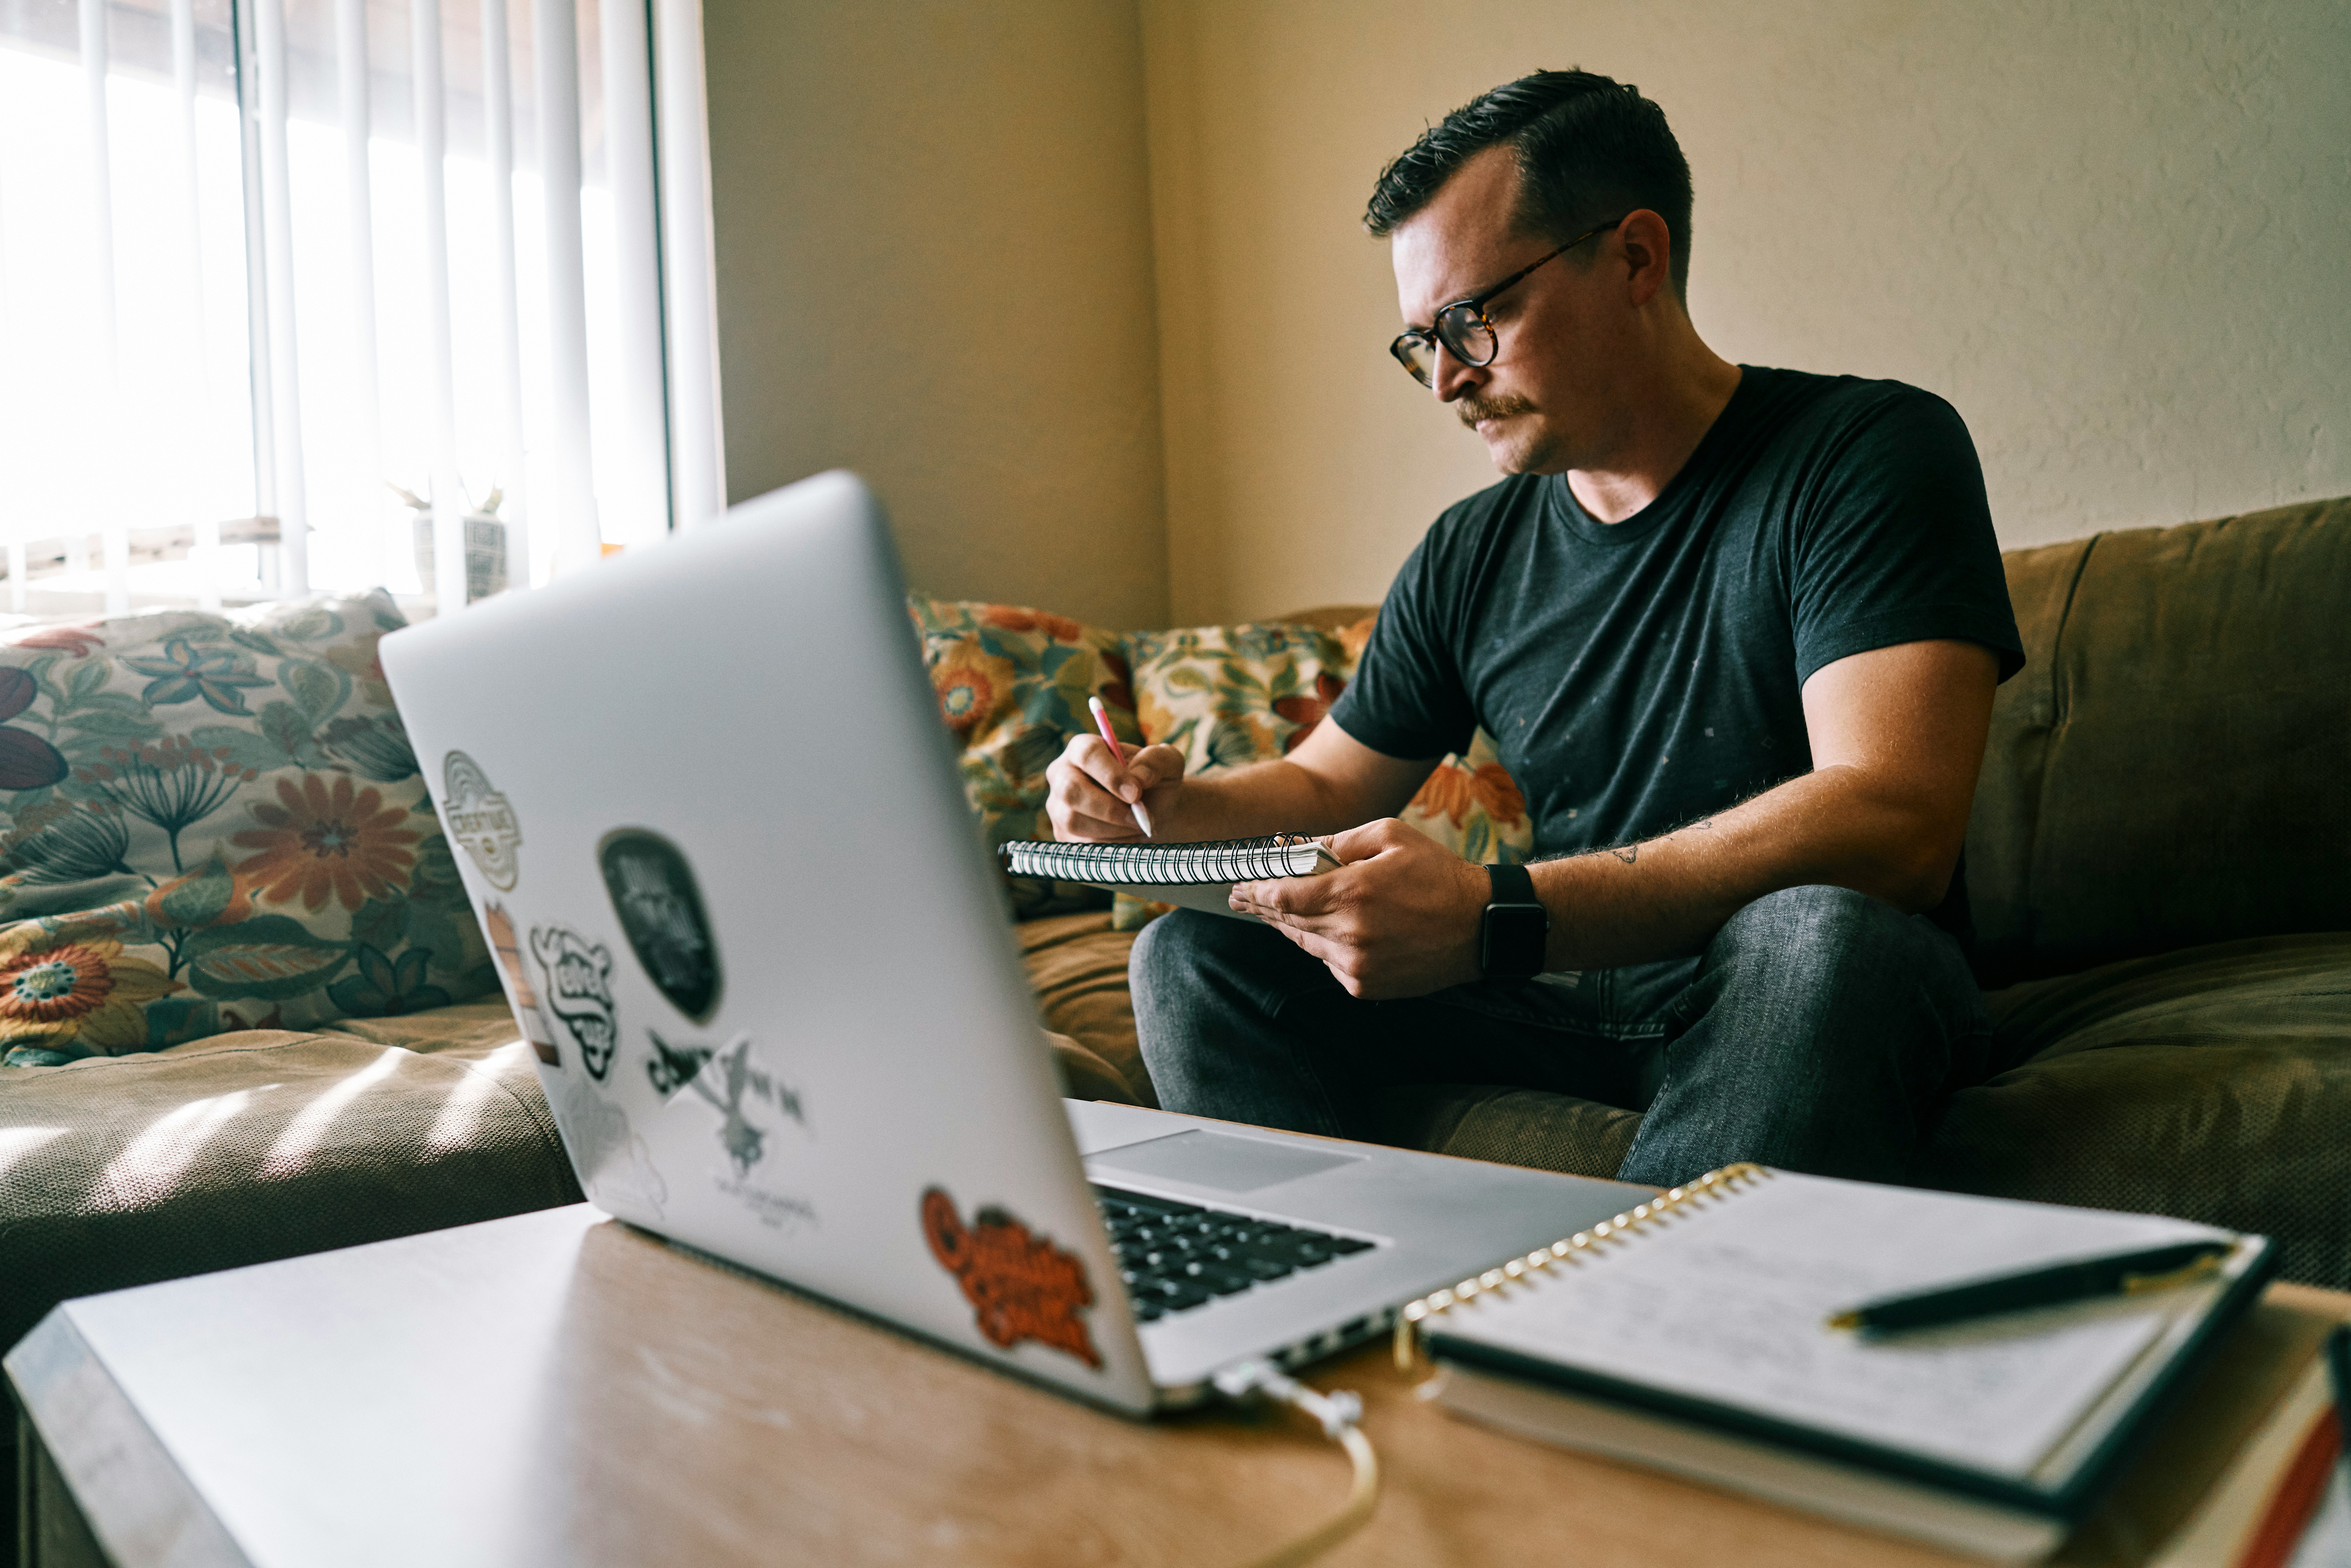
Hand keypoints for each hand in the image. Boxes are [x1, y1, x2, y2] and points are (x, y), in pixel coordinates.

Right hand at [1045, 733, 1185, 841]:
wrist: (1152, 812)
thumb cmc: (1155, 782)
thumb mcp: (1167, 763)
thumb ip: (1156, 760)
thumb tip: (1139, 777)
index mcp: (1083, 748)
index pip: (1087, 754)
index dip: (1110, 775)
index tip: (1136, 793)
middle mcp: (1063, 774)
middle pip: (1070, 790)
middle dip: (1108, 808)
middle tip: (1139, 818)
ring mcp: (1058, 805)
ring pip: (1073, 821)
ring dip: (1112, 829)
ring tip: (1138, 826)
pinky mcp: (1063, 833)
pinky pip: (1079, 844)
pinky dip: (1110, 844)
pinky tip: (1128, 837)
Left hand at [1229, 819, 1492, 998]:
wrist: (1480, 925)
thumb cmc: (1437, 873)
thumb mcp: (1389, 836)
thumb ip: (1337, 841)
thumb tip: (1295, 847)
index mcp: (1354, 893)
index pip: (1283, 896)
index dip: (1255, 891)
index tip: (1238, 886)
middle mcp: (1350, 934)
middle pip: (1287, 922)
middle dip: (1262, 907)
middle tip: (1242, 897)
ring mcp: (1356, 966)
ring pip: (1304, 944)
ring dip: (1289, 926)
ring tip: (1273, 910)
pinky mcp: (1364, 986)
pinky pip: (1326, 963)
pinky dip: (1320, 945)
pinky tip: (1326, 929)